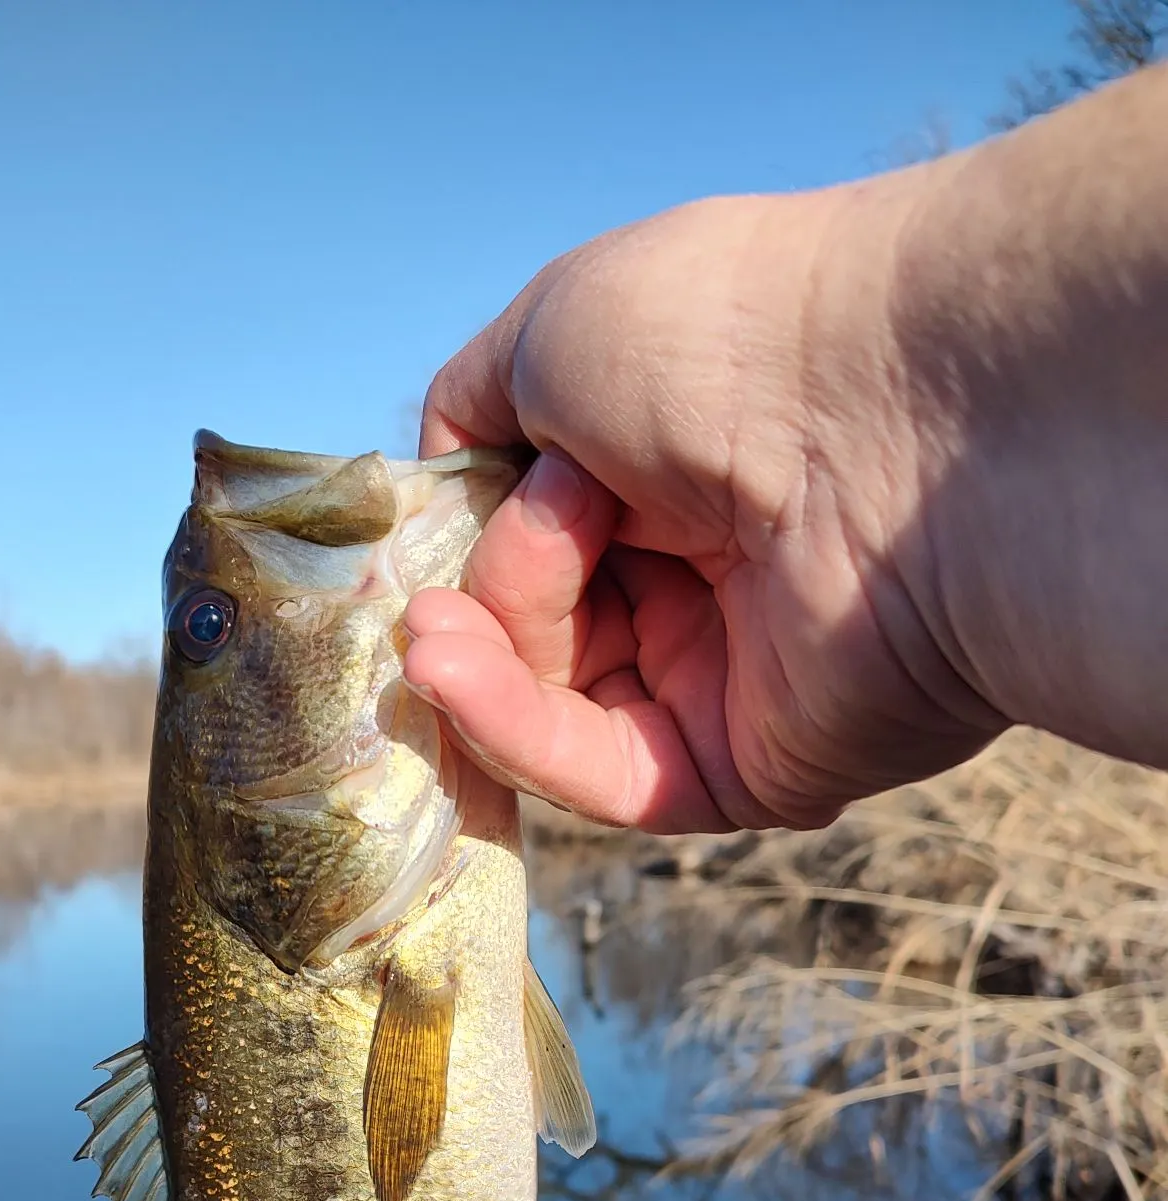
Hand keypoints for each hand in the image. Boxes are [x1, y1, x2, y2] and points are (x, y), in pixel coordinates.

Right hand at [402, 183, 1008, 833]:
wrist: (889, 417)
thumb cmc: (722, 339)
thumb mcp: (553, 329)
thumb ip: (474, 405)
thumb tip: (444, 483)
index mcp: (658, 469)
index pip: (522, 534)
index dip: (462, 542)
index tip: (411, 538)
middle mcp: (691, 574)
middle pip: (526, 625)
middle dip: (476, 593)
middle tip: (484, 551)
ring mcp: (714, 676)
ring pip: (545, 702)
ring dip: (474, 663)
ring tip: (435, 630)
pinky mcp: (735, 767)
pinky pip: (596, 771)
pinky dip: (507, 729)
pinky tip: (445, 676)